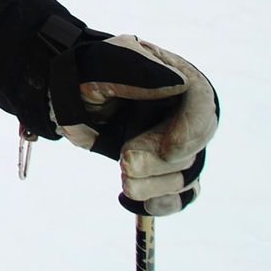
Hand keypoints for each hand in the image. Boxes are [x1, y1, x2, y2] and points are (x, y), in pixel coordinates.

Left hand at [51, 35, 216, 214]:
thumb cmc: (86, 71)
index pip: (202, 102)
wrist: (68, 92)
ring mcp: (176, 140)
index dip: (193, 130)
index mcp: (175, 76)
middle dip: (160, 161)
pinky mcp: (164, 166)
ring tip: (124, 176)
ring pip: (186, 173)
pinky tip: (146, 206)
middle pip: (194, 144)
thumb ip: (136, 73)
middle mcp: (181, 111)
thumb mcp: (102, 64)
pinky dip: (166, 202)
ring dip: (156, 183)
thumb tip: (180, 84)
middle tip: (125, 162)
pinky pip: (179, 192)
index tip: (170, 151)